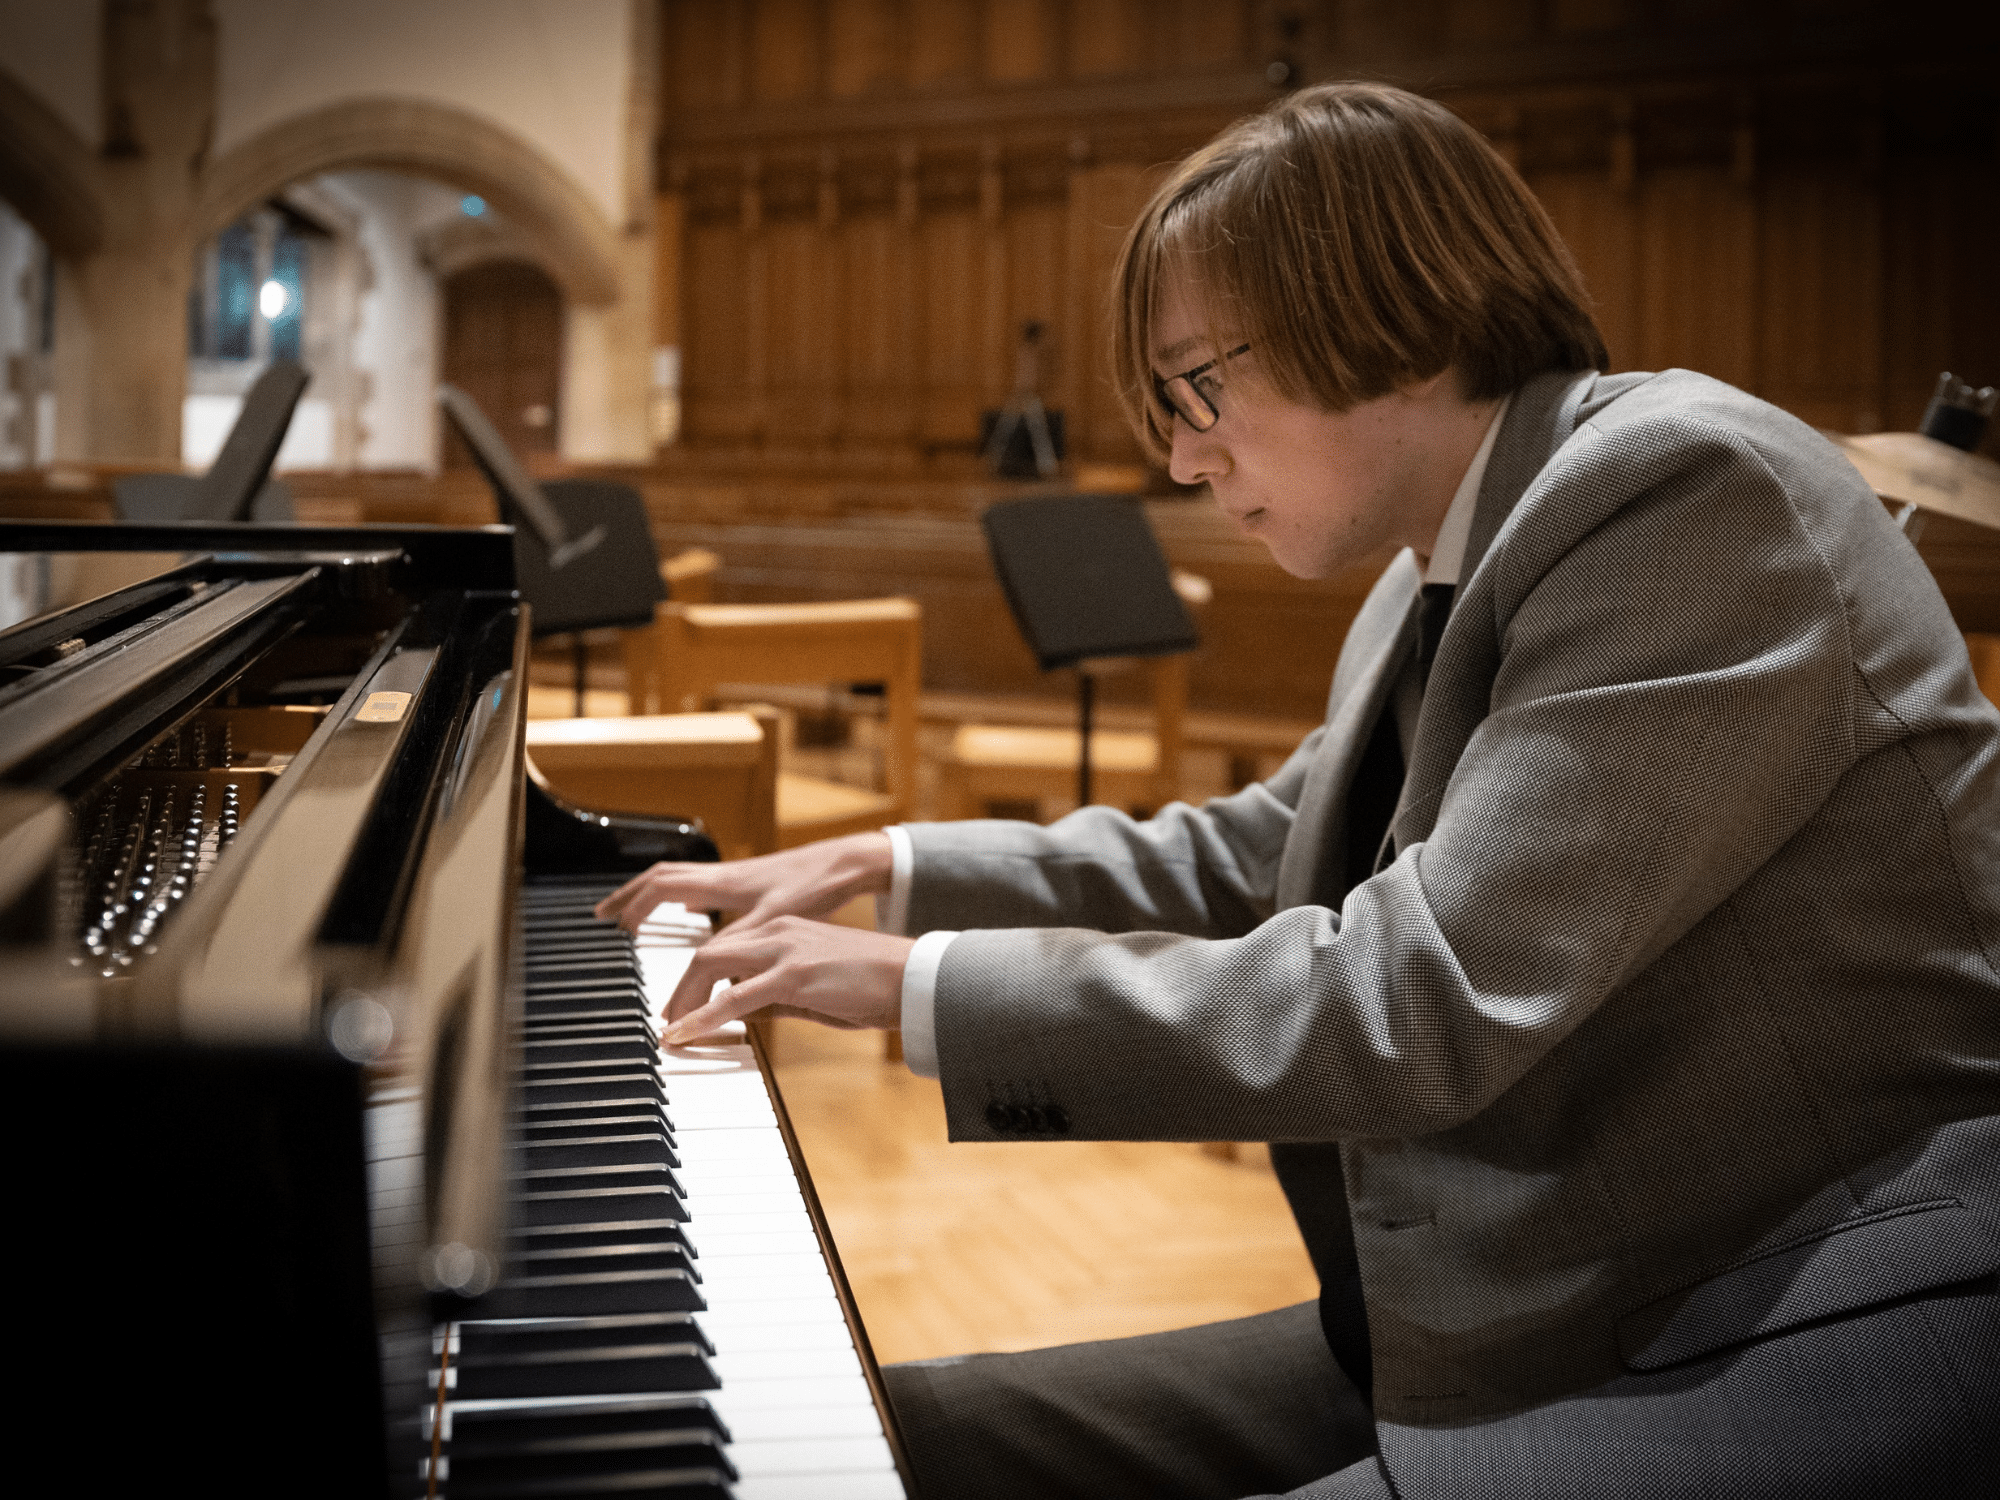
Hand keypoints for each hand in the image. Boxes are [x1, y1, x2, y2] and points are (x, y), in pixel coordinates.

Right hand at [595, 832, 894, 932]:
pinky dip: (683, 898)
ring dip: (652, 897)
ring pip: (680, 880)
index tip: (613, 929)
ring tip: (633, 917)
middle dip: (628, 897)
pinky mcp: (751, 885)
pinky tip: (689, 913)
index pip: (661, 888)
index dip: (633, 906)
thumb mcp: (776, 922)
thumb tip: (708, 971)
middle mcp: (723, 877)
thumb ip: (740, 947)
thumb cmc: (815, 889)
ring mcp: (736, 879)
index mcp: (722, 884)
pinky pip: (703, 886)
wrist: (846, 863)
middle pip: (660, 878)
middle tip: (603, 917)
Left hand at [660, 916, 914, 1043]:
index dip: (696, 979)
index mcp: (785, 930)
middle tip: (667, 1020)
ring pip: (710, 964)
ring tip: (670, 1030)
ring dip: (683, 1000)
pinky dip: (702, 1016)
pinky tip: (684, 1033)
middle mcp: (778, 932)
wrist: (914, 977)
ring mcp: (784, 949)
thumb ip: (775, 997)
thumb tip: (740, 1015)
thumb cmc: (873, 986)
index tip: (680, 1007)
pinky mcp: (793, 974)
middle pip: (707, 952)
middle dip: (680, 987)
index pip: (726, 948)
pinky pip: (734, 996)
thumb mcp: (814, 990)